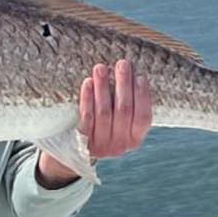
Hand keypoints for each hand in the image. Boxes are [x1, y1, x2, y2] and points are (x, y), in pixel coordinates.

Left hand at [38, 59, 151, 186]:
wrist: (75, 153)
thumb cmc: (103, 128)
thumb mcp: (119, 124)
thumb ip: (127, 106)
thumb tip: (131, 74)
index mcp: (134, 139)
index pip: (143, 117)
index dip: (142, 96)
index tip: (140, 76)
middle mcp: (120, 144)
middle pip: (123, 111)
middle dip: (124, 84)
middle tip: (122, 64)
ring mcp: (101, 144)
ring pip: (104, 112)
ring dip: (103, 87)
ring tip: (101, 68)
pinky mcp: (82, 141)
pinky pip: (86, 117)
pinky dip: (87, 98)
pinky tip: (88, 82)